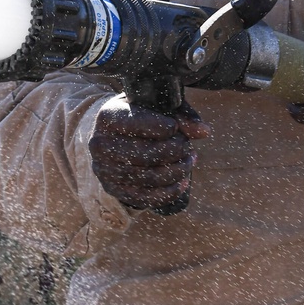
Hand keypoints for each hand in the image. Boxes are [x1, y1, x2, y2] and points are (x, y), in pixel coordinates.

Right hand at [88, 96, 209, 210]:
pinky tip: (183, 181)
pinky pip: (145, 198)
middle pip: (146, 154)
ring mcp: (105, 170)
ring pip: (149, 177)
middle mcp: (100, 144)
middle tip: (188, 146)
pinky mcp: (114, 189)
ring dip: (177, 171)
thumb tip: (204, 132)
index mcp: (108, 117)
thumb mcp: (156, 106)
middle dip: (175, 151)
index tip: (177, 128)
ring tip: (189, 160)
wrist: (115, 135)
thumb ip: (180, 115)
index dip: (165, 127)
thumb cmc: (140, 115)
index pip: (138, 124)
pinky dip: (170, 192)